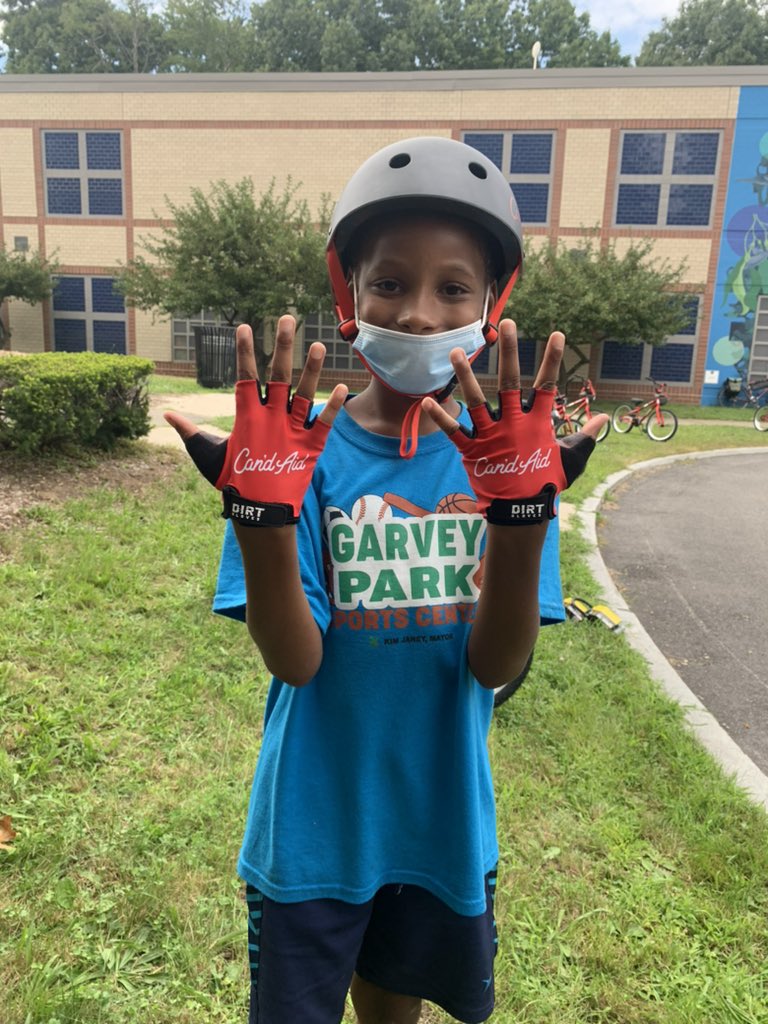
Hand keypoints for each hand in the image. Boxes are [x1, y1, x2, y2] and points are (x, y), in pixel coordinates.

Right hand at [165, 315, 347, 525]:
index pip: (245, 376)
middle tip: (287, 318)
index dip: (244, 351)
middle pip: (278, 375)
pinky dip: (334, 407)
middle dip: (282, 345)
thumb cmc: (233, 483)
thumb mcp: (208, 456)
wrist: (260, 513)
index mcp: (246, 417)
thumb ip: (190, 432)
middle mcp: (271, 419)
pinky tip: (342, 387)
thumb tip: (167, 415)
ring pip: (304, 394)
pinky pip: (324, 424)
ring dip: (312, 369)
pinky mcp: (310, 448)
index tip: (244, 327)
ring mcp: (292, 432)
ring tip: (318, 345)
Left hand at [422, 320, 606, 524]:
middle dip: (509, 351)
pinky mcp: (473, 451)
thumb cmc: (546, 483)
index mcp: (537, 423)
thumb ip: (585, 436)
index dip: (552, 360)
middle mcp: (513, 423)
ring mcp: (491, 436)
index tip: (557, 335)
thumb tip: (602, 419)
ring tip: (455, 351)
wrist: (522, 512)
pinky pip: (454, 432)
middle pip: (510, 381)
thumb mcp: (571, 459)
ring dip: (465, 375)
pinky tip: (427, 401)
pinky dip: (441, 417)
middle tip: (507, 324)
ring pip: (476, 400)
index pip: (547, 385)